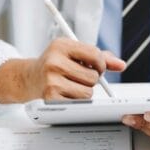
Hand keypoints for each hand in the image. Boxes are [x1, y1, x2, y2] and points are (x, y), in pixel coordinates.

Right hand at [0, 38, 125, 102]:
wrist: (28, 78)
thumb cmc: (56, 65)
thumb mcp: (75, 54)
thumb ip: (100, 57)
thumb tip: (122, 65)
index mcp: (62, 45)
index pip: (95, 55)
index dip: (100, 64)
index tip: (96, 67)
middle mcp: (54, 61)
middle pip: (93, 76)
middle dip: (91, 80)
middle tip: (78, 77)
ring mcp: (50, 79)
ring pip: (88, 92)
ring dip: (84, 92)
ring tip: (70, 85)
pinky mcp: (50, 97)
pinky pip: (78, 103)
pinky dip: (76, 101)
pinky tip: (65, 93)